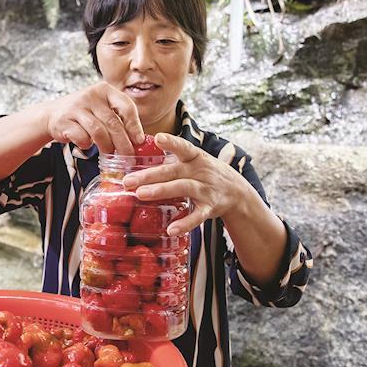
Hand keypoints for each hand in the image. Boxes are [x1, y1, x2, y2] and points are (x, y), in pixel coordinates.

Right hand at [46, 82, 144, 154]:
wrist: (53, 113)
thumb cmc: (85, 114)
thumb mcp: (102, 108)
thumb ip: (119, 118)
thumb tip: (138, 141)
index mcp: (105, 90)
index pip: (126, 106)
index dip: (134, 125)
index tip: (139, 141)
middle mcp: (91, 95)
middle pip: (113, 122)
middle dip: (123, 143)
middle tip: (128, 156)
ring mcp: (76, 107)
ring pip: (98, 132)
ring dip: (106, 147)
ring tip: (109, 154)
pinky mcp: (64, 121)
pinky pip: (82, 138)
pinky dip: (87, 145)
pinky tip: (87, 144)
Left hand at [121, 133, 249, 235]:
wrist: (237, 192)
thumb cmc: (206, 174)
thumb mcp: (194, 162)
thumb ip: (171, 162)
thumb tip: (138, 162)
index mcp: (195, 157)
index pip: (183, 147)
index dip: (171, 142)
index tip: (158, 138)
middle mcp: (201, 171)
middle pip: (174, 171)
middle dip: (150, 175)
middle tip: (128, 180)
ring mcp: (206, 189)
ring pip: (183, 188)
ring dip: (161, 191)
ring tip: (141, 194)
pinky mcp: (210, 208)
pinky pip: (197, 216)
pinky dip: (185, 223)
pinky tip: (170, 229)